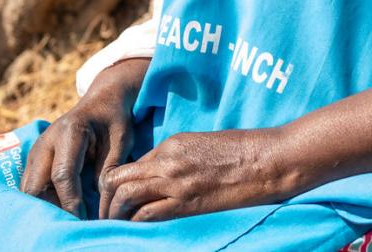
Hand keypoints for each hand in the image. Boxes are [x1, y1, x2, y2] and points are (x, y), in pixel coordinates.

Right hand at [20, 57, 150, 217]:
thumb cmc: (114, 120)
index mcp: (69, 132)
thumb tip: (100, 203)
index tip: (83, 219)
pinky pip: (31, 185)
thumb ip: (109, 169)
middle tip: (74, 220)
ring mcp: (36, 150)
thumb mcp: (122, 140)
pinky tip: (62, 205)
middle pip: (35, 185)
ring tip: (69, 214)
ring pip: (29, 189)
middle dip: (53, 207)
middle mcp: (46, 141)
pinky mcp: (34, 159)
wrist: (101, 100)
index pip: (62, 175)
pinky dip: (43, 199)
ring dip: (46, 205)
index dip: (71, 201)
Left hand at [98, 126, 292, 221]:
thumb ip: (181, 157)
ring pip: (126, 195)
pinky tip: (133, 228)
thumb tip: (166, 175)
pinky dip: (135, 221)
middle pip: (119, 177)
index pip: (133, 164)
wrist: (267, 159)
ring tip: (112, 224)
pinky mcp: (186, 202)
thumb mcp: (205, 144)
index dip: (121, 182)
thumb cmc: (245, 150)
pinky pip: (148, 213)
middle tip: (104, 213)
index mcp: (173, 143)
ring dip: (113, 212)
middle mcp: (167, 160)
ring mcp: (175, 181)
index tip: (117, 196)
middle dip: (105, 196)